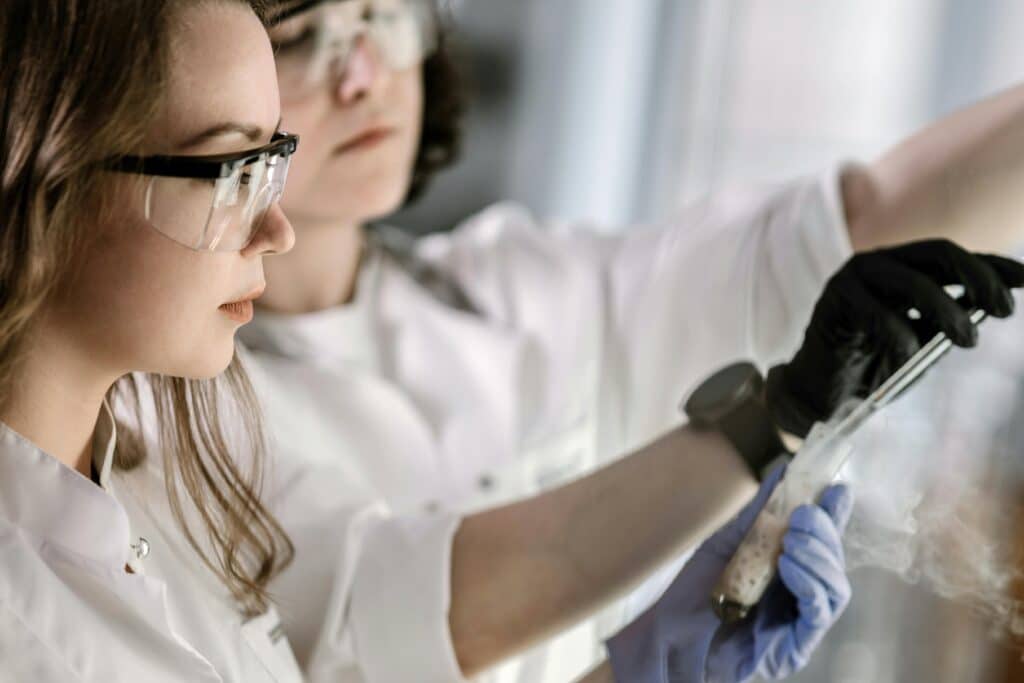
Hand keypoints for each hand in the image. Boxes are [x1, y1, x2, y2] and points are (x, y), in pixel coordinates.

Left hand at [605, 466, 852, 681]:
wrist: (668, 634)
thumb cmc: (697, 593)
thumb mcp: (727, 542)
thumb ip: (757, 513)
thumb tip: (781, 471)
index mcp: (789, 569)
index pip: (822, 540)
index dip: (835, 515)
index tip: (838, 488)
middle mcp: (801, 595)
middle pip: (834, 561)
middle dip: (824, 533)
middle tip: (804, 514)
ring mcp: (800, 622)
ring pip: (834, 587)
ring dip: (819, 557)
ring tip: (794, 540)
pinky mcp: (795, 647)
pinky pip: (817, 615)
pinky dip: (810, 586)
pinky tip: (790, 567)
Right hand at [767, 239, 1023, 436]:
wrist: (823, 394)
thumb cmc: (873, 367)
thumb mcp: (922, 341)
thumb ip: (947, 321)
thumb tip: (989, 306)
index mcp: (901, 269)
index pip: (953, 258)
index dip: (993, 266)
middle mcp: (878, 263)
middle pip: (939, 253)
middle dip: (978, 278)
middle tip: (1005, 309)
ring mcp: (853, 278)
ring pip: (913, 282)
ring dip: (948, 311)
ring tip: (968, 340)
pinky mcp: (834, 300)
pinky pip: (880, 314)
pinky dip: (901, 337)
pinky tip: (908, 356)